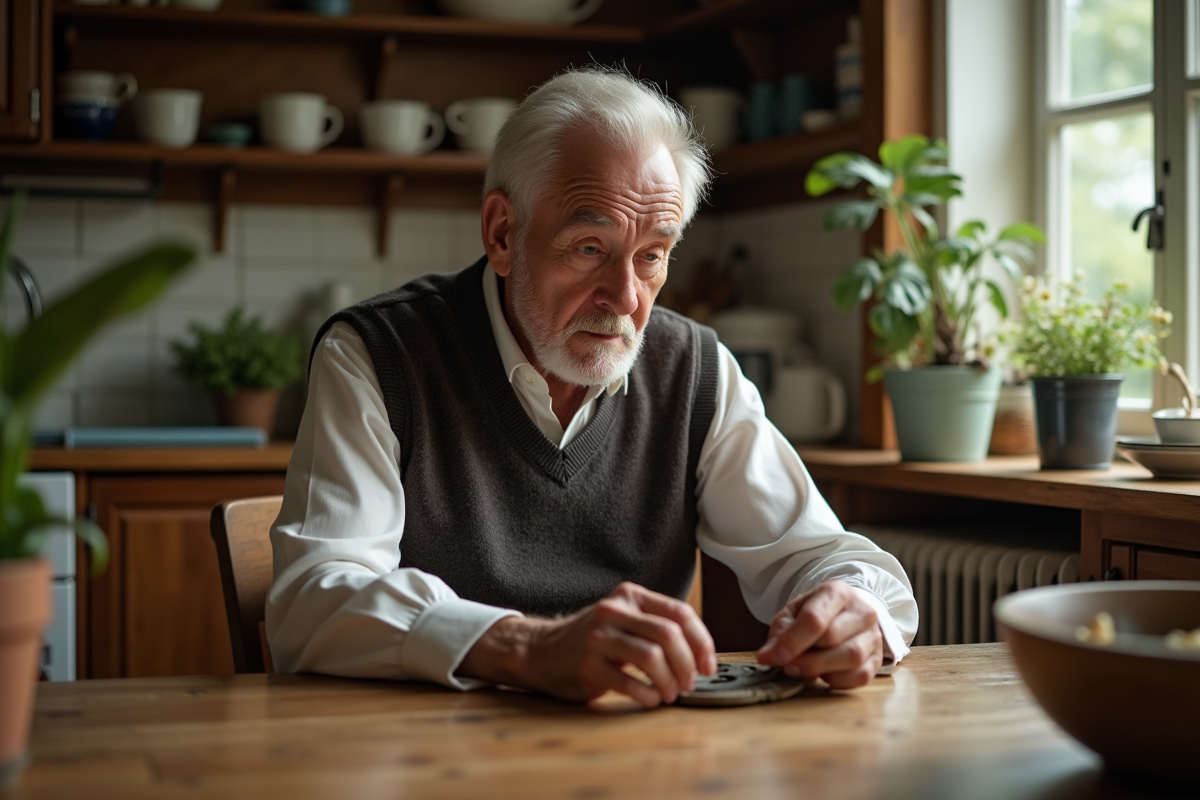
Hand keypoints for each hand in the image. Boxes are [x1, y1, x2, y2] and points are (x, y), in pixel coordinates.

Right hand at [458, 582, 715, 707]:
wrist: (540, 650)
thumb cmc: (591, 639)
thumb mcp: (623, 618)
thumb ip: (656, 624)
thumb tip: (701, 652)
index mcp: (629, 596)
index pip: (680, 613)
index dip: (702, 642)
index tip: (708, 665)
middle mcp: (614, 611)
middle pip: (669, 634)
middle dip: (688, 665)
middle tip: (689, 683)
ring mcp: (598, 638)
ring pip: (652, 658)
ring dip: (670, 682)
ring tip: (669, 694)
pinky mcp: (587, 666)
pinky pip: (630, 683)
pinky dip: (648, 695)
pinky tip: (650, 699)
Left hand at [755, 580, 882, 688]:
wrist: (847, 615)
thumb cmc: (817, 613)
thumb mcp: (793, 614)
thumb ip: (780, 633)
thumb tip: (767, 657)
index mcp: (837, 592)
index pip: (814, 618)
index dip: (792, 641)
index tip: (773, 658)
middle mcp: (862, 611)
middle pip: (832, 638)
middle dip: (804, 657)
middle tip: (786, 665)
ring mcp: (874, 636)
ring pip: (851, 658)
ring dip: (821, 670)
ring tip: (802, 669)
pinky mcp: (878, 660)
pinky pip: (860, 676)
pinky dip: (837, 681)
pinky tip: (825, 674)